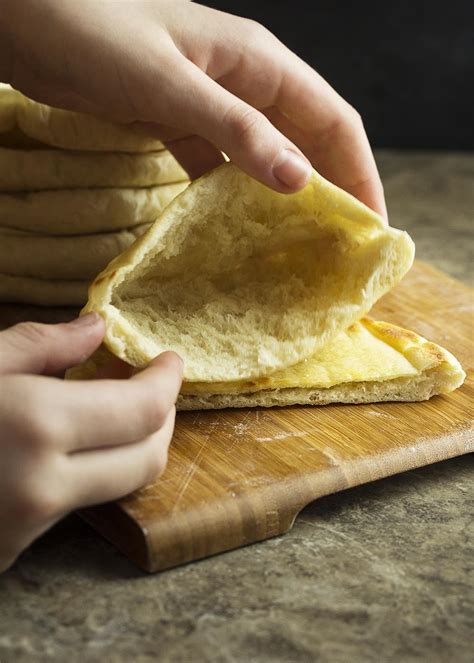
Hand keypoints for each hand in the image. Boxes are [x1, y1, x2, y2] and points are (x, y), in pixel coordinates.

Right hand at [0, 313, 182, 572]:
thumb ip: (41, 345)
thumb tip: (96, 328)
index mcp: (36, 428)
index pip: (144, 411)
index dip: (168, 382)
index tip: (170, 360)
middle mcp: (43, 488)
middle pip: (147, 458)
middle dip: (163, 418)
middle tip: (155, 386)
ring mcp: (26, 529)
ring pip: (115, 485)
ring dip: (129, 444)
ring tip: (111, 407)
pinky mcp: (10, 552)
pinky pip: (72, 505)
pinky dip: (86, 470)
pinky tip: (62, 443)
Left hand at [1, 0, 385, 216]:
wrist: (29, 23)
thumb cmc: (95, 35)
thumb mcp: (172, 84)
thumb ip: (235, 130)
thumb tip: (298, 180)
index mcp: (258, 62)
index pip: (332, 121)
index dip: (359, 172)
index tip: (373, 224)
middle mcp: (244, 83)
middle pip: (305, 141)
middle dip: (330, 191)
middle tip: (342, 248)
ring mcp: (211, 105)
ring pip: (266, 156)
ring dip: (285, 199)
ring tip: (300, 247)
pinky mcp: (178, 123)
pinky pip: (220, 166)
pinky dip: (233, 197)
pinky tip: (238, 229)